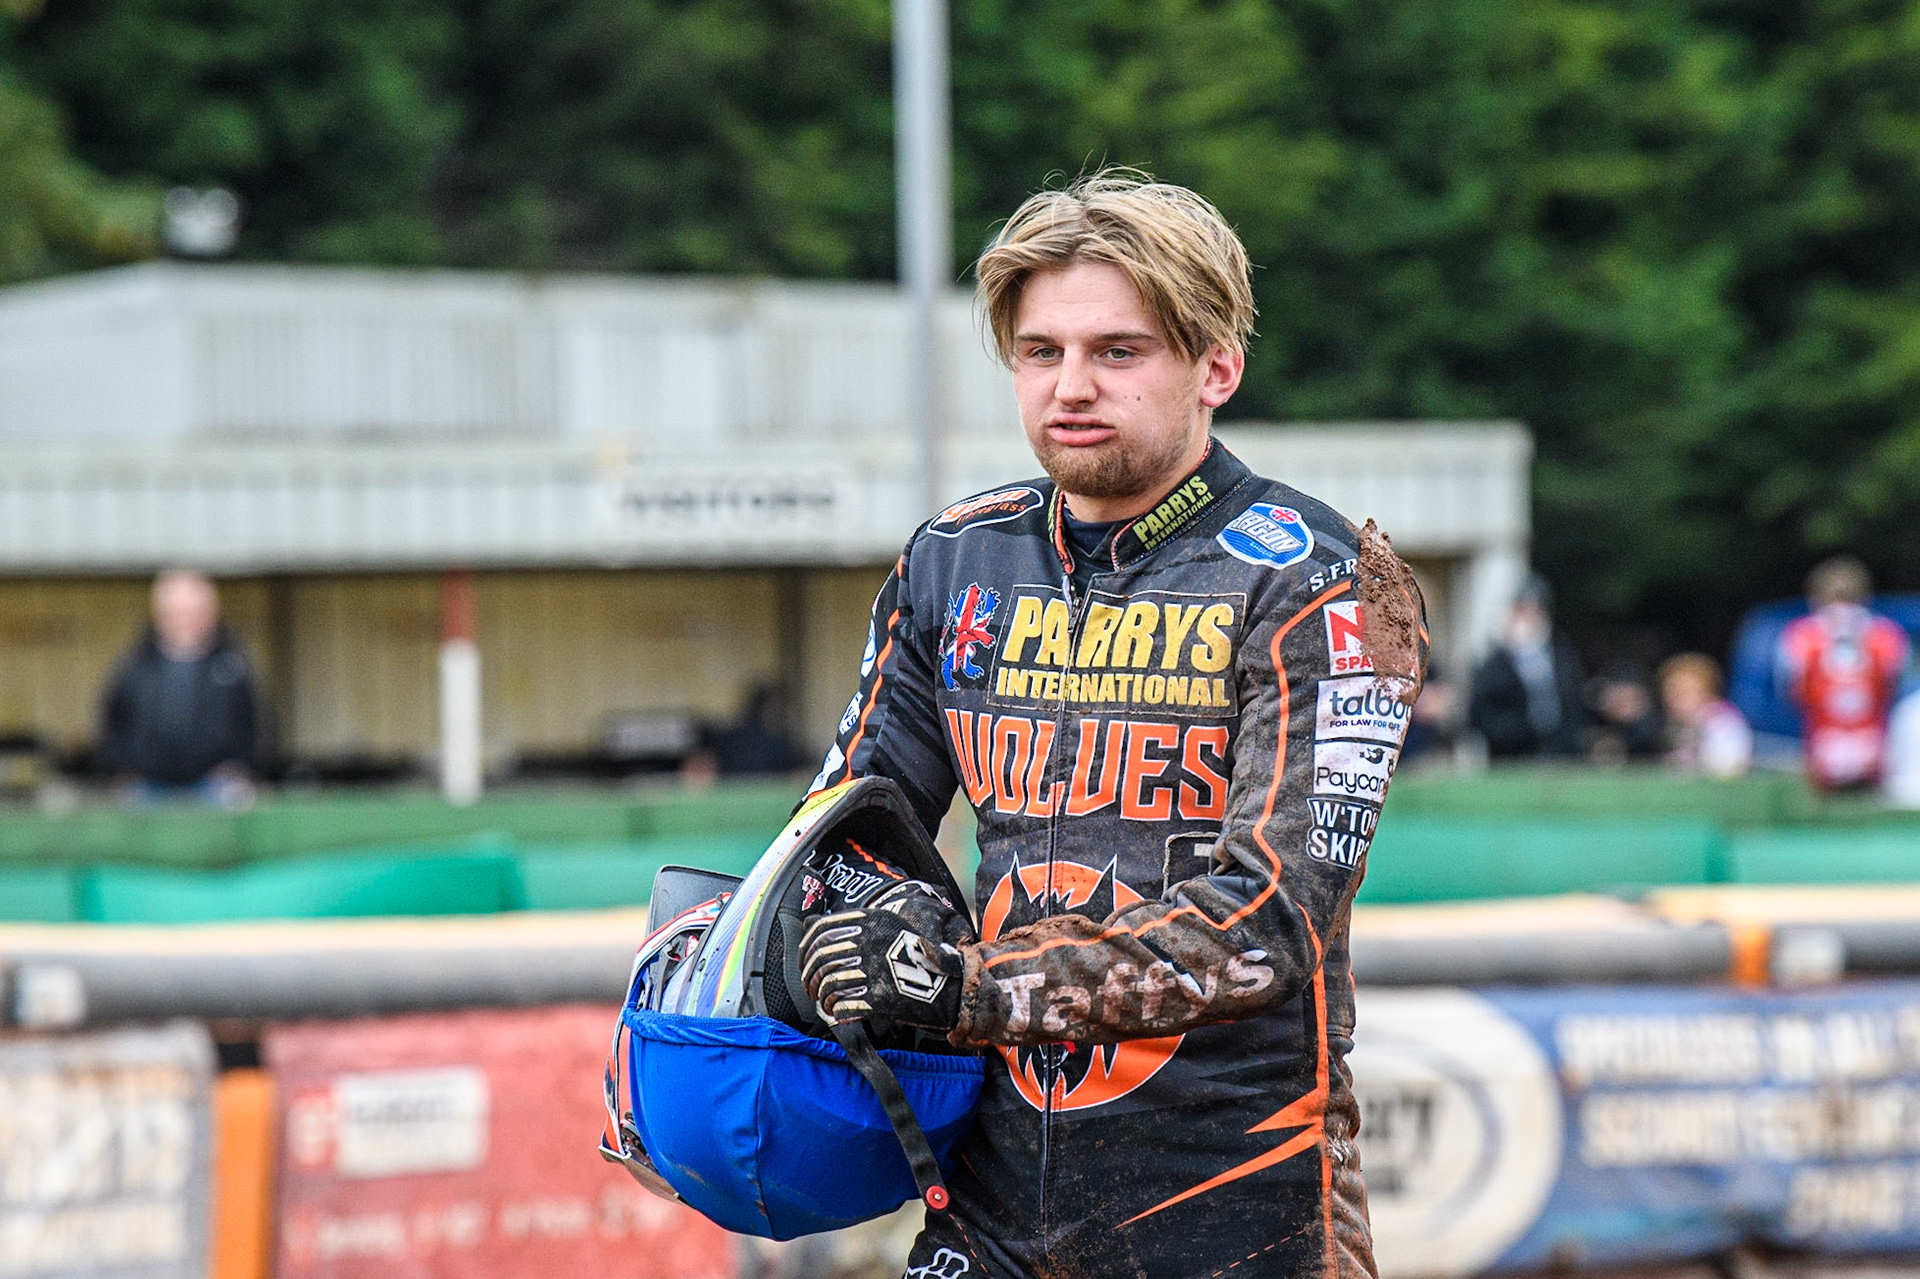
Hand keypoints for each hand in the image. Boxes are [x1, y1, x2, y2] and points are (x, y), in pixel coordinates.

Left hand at [800, 881, 968, 1030]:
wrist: (952, 986)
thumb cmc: (921, 958)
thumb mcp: (892, 929)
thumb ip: (857, 926)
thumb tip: (811, 923)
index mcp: (872, 922)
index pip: (821, 930)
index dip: (806, 948)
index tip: (805, 960)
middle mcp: (869, 943)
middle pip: (820, 959)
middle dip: (809, 976)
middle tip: (811, 987)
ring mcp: (873, 971)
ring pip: (827, 983)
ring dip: (820, 996)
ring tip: (824, 1002)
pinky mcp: (877, 998)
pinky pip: (841, 1005)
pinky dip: (833, 1012)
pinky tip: (835, 1013)